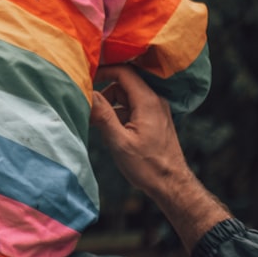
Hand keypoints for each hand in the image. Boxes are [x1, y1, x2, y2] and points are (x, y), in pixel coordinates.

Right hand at [90, 65, 230, 253]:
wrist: (172, 185)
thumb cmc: (147, 166)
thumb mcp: (119, 141)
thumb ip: (102, 115)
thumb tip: (86, 93)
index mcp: (147, 101)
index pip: (123, 72)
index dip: (103, 71)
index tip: (86, 78)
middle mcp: (154, 101)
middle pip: (123, 83)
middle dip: (104, 93)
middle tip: (89, 109)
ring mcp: (155, 110)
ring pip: (126, 96)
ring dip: (110, 106)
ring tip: (99, 125)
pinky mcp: (154, 120)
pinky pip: (132, 108)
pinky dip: (119, 114)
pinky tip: (111, 132)